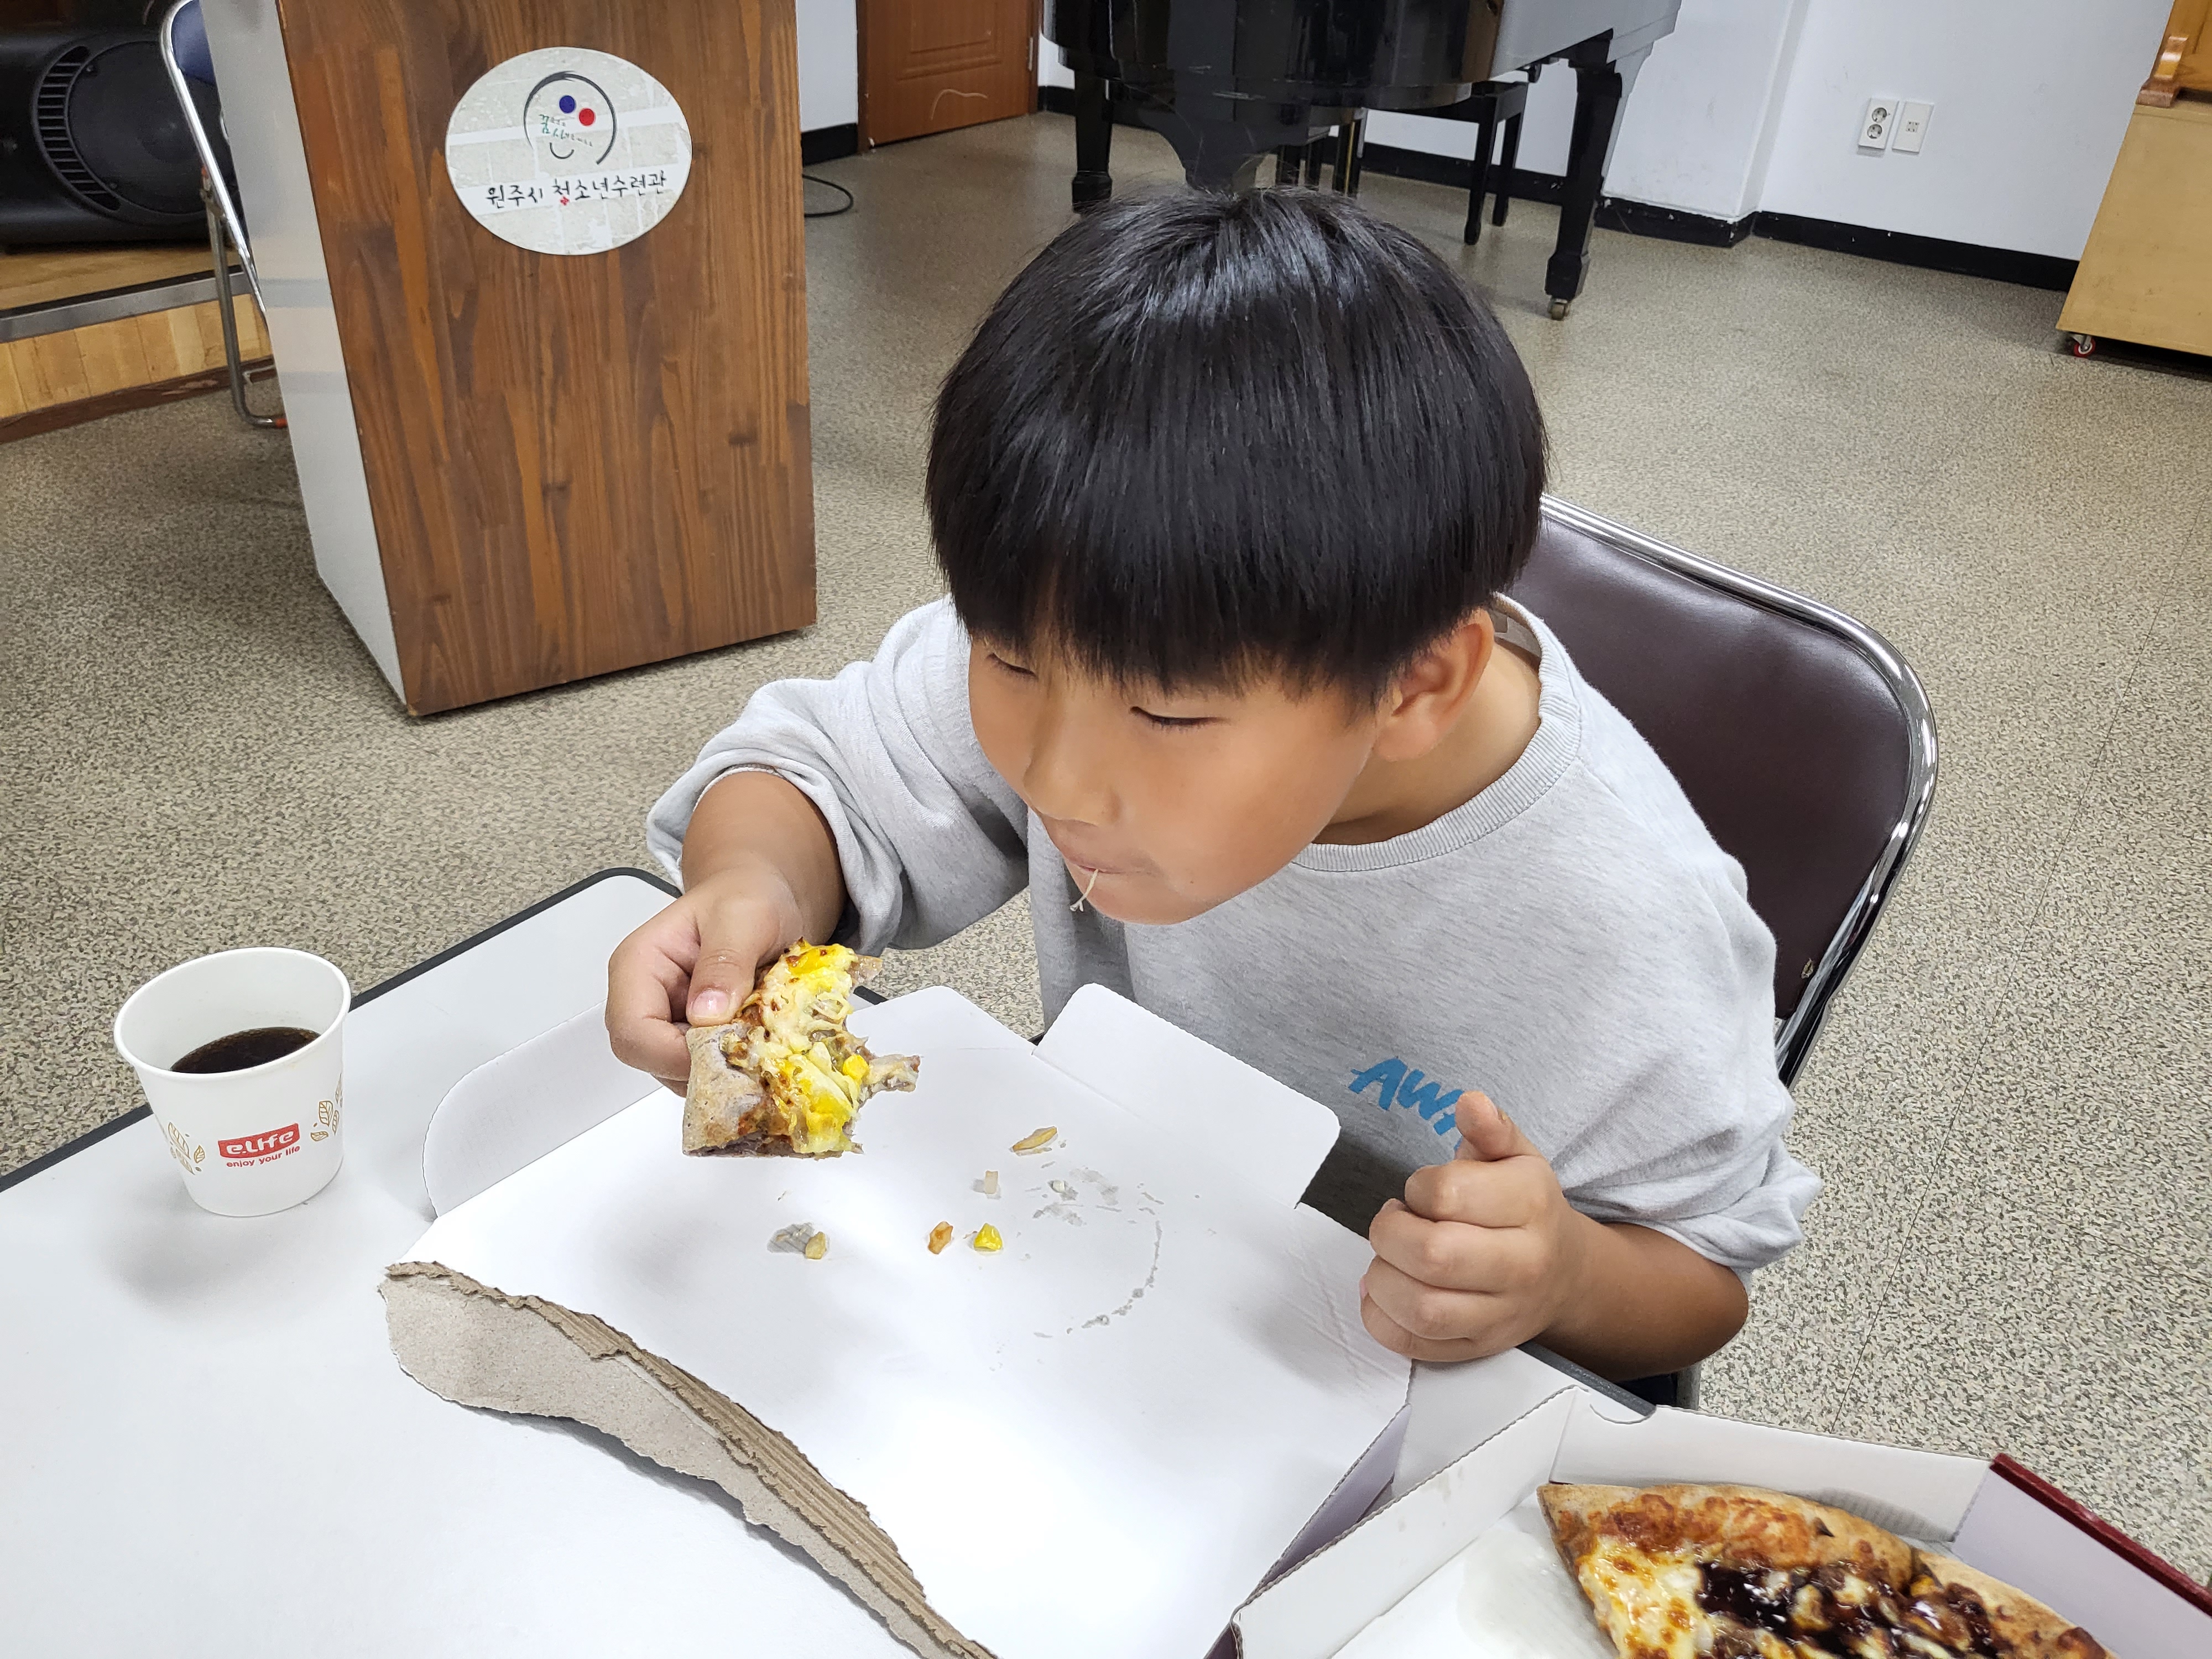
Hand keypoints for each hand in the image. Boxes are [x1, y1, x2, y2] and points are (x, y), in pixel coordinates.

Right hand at [605, 864, 800, 1088]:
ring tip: (762, 1040)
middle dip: (703, 1065)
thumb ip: (725, 961)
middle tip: (754, 1052)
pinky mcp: (690, 1037)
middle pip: (652, 1061)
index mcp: (637, 966)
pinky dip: (733, 1066)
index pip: (633, 1031)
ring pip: (679, 1073)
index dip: (675, 1055)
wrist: (763, 896)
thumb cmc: (746, 897)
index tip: (728, 1052)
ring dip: (723, 1068)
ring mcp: (666, 1022)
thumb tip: (705, 1014)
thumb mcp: (743, 917)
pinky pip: (704, 1069)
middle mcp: (643, 1000)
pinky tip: (760, 1044)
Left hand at [1359, 1092, 1591, 1362]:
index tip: (1421, 1189)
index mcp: (1531, 1205)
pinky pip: (1416, 1346)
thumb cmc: (1526, 1209)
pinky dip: (1383, 1320)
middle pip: (1433, 1256)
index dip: (1417, 1187)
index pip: (1448, 1194)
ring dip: (1383, 1278)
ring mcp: (1501, 1314)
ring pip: (1423, 1309)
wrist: (1565, 1274)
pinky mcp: (1478, 1348)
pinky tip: (1384, 1292)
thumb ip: (1490, 1128)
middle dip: (1391, 1233)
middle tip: (1394, 1222)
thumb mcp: (1517, 1156)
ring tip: (1388, 1257)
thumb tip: (1471, 1102)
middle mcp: (1523, 1265)